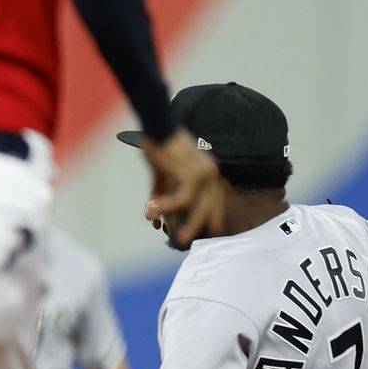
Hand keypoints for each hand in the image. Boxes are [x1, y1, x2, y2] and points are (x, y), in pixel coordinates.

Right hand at [140, 130, 223, 246]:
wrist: (158, 126)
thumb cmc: (159, 147)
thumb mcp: (161, 175)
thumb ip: (161, 194)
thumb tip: (152, 218)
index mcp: (208, 173)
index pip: (215, 201)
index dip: (212, 218)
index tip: (210, 233)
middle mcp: (211, 174)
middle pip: (209, 208)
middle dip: (197, 227)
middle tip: (186, 242)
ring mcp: (204, 174)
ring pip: (197, 207)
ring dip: (183, 223)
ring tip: (172, 236)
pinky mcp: (193, 173)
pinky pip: (182, 198)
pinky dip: (166, 207)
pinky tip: (152, 211)